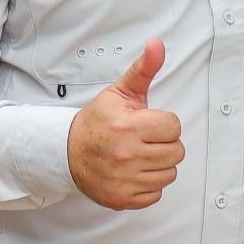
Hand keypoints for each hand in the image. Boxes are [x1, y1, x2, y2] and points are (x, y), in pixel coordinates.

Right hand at [67, 38, 183, 210]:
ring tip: (139, 155)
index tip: (147, 123)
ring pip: (169, 174)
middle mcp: (126, 155)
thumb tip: (157, 44)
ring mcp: (123, 179)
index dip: (163, 124)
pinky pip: (156, 194)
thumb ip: (143, 69)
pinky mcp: (122, 199)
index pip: (174, 127)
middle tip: (143, 140)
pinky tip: (134, 172)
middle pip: (176, 152)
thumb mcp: (120, 92)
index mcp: (127, 126)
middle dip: (163, 144)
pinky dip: (148, 184)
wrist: (67, 152)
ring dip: (158, 165)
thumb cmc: (97, 122)